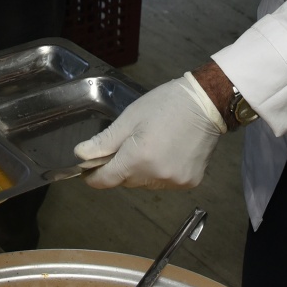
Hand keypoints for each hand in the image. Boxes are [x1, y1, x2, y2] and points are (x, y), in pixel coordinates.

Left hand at [72, 72, 225, 189]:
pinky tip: (167, 153)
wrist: (206, 103)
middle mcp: (156, 176)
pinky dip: (160, 173)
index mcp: (138, 159)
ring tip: (151, 146)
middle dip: (121, 167)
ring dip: (141, 171)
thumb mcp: (130, 118)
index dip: (94, 177)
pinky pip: (165, 183)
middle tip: (126, 145)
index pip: (106, 180)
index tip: (87, 171)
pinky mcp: (190, 183)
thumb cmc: (165, 104)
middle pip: (126, 181)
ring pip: (145, 183)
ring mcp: (174, 182)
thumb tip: (80, 155)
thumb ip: (105, 141)